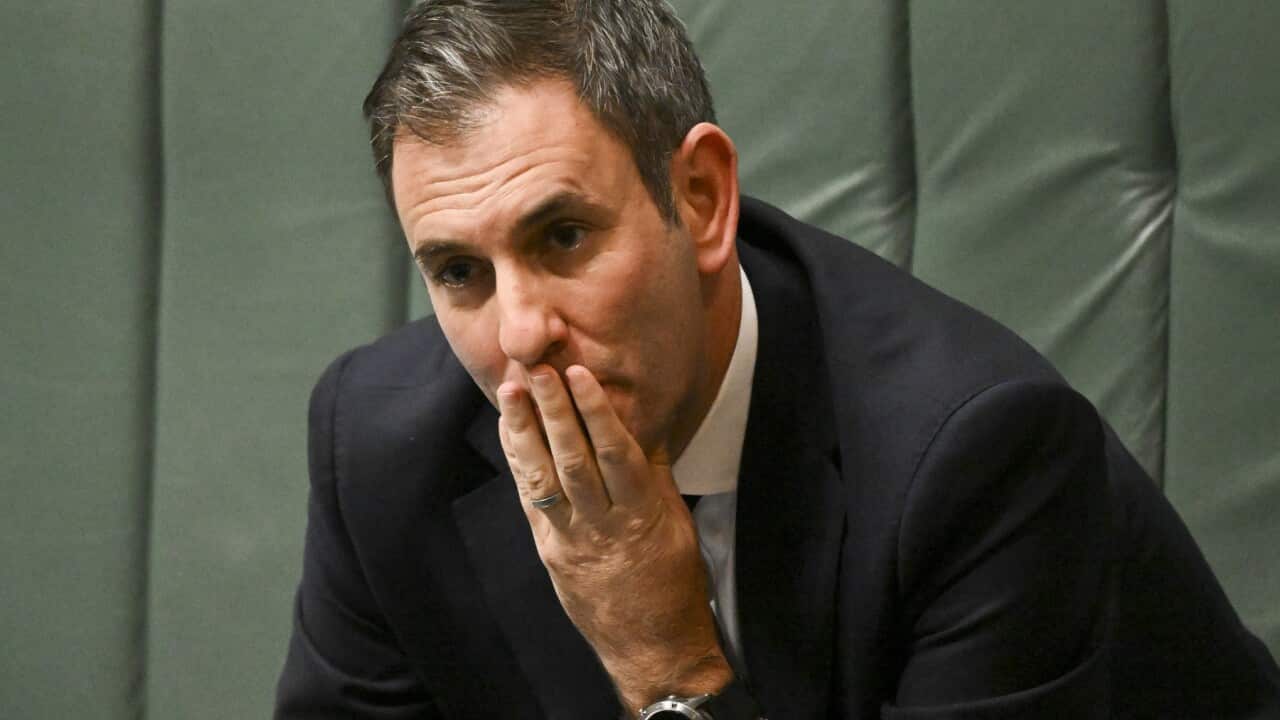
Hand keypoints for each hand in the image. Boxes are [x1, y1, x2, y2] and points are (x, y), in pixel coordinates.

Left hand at [497, 364, 732, 711]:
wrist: (654, 648)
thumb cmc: (674, 583)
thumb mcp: (676, 525)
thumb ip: (655, 475)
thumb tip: (643, 426)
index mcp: (641, 516)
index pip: (614, 453)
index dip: (595, 411)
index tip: (580, 373)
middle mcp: (601, 526)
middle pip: (572, 460)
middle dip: (552, 411)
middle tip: (535, 368)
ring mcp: (569, 541)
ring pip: (543, 479)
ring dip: (524, 431)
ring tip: (510, 390)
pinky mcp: (550, 553)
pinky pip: (531, 501)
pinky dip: (519, 463)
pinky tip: (510, 430)